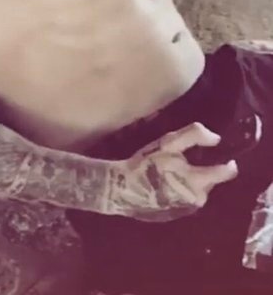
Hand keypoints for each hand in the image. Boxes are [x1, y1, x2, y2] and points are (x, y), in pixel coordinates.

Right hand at [102, 122, 237, 221]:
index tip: (226, 156)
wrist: (123, 189)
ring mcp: (187, 210)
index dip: (228, 163)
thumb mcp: (168, 143)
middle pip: (210, 181)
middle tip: (184, 160)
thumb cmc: (146, 164)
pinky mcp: (176, 215)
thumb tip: (217, 139)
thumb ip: (194, 136)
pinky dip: (181, 189)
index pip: (225, 173)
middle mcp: (198, 199)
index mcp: (198, 182)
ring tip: (172, 171)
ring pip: (198, 190)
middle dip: (202, 170)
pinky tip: (165, 183)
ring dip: (191, 180)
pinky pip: (186, 198)